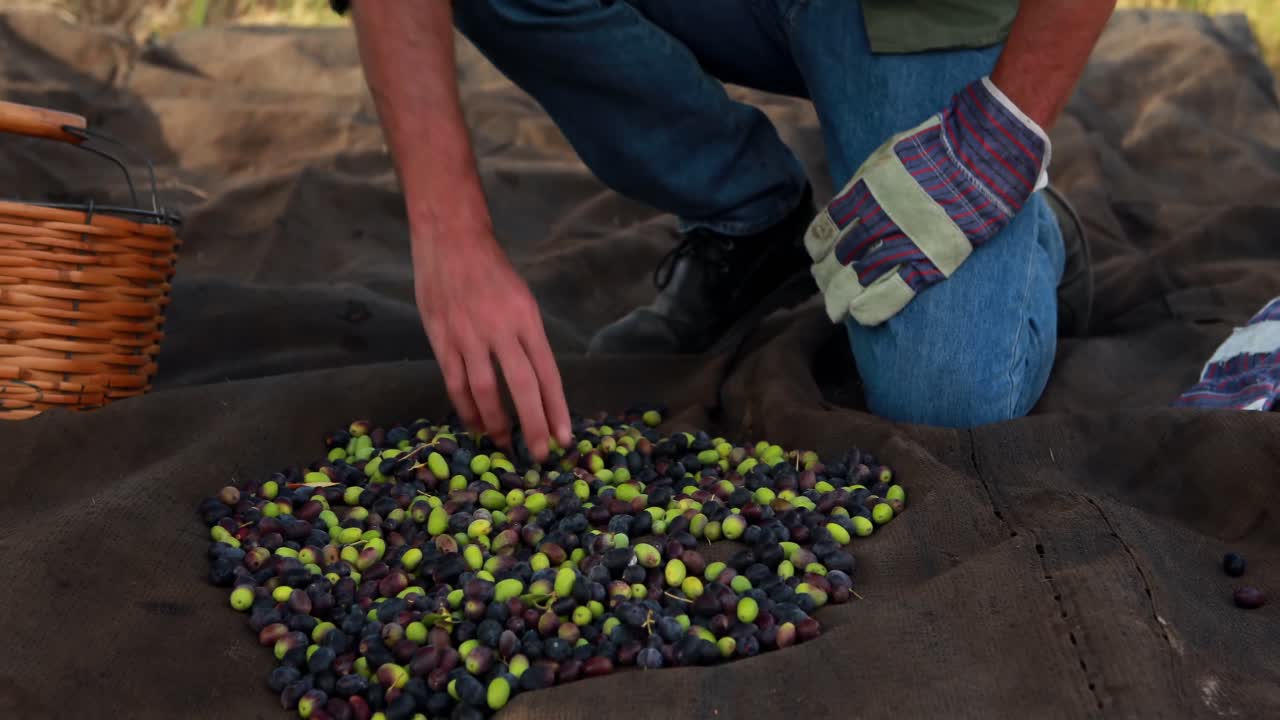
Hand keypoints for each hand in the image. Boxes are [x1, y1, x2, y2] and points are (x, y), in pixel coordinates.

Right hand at [413, 230, 571, 462]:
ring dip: (496, 422)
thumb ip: (527, 338)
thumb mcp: (522, 299)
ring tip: (505, 444)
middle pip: (522, 386)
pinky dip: (466, 407)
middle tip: (539, 455)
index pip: (547, 372)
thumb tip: (534, 381)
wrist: (451, 239)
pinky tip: (475, 424)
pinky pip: (455, 382)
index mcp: (526, 319)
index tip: (564, 437)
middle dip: (533, 424)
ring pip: (485, 390)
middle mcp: (500, 329)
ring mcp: (468, 335)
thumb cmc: (491, 270)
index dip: (556, 408)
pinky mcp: (441, 338)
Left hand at [805, 76, 1050, 326]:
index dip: (817, 248)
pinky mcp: (930, 262)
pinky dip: (871, 308)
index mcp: (864, 193)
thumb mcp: (888, 153)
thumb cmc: (938, 148)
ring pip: (857, 280)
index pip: (825, 229)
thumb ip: (865, 179)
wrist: (983, 155)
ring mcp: (903, 243)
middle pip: (837, 259)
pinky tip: (859, 315)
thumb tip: (847, 200)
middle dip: (825, 278)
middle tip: (823, 287)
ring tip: (836, 308)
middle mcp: (877, 220)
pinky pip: (893, 294)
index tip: (816, 256)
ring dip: (841, 298)